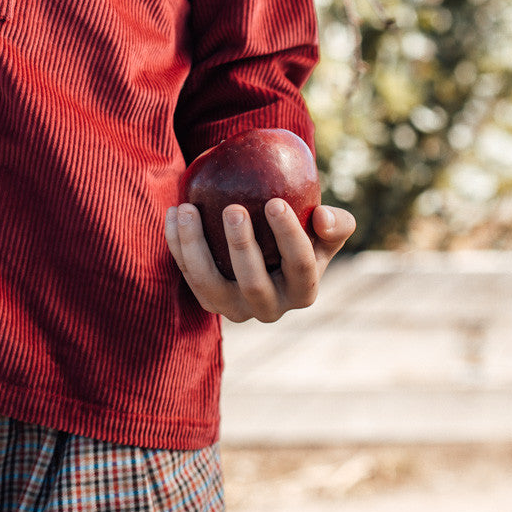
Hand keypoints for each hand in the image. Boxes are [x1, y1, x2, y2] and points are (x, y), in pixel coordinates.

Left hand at [165, 198, 355, 323]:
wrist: (269, 250)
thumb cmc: (303, 232)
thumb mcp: (327, 229)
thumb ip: (337, 223)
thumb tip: (322, 217)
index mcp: (304, 292)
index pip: (301, 266)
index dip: (290, 237)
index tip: (275, 202)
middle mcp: (269, 309)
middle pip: (253, 283)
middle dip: (241, 246)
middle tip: (232, 208)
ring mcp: (235, 309)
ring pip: (209, 283)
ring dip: (196, 246)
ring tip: (189, 208)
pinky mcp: (208, 302)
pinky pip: (188, 273)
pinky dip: (177, 244)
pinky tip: (175, 212)